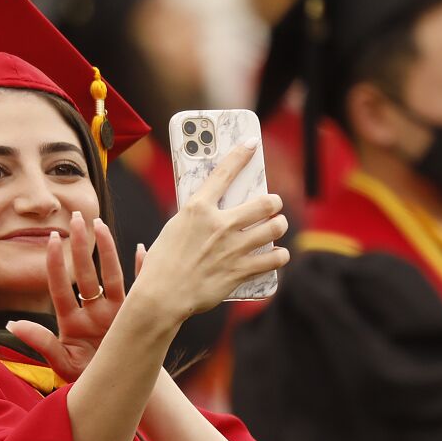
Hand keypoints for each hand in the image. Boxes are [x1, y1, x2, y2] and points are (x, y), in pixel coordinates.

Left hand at [6, 210, 125, 381]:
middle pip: (86, 274)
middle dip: (80, 246)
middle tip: (76, 216)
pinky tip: (142, 249)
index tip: (52, 238)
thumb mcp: (63, 364)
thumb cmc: (89, 381)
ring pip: (112, 276)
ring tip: (100, 224)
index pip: (61, 288)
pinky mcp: (137, 316)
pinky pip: (141, 289)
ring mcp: (116, 313)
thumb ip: (41, 343)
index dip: (56, 264)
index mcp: (72, 322)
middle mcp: (93, 312)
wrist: (120, 391)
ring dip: (107, 250)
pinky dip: (143, 270)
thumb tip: (11, 324)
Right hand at [125, 142, 288, 323]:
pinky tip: (278, 254)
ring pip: (274, 228)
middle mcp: (219, 224)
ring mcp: (233, 248)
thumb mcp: (173, 229)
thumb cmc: (162, 263)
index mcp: (198, 209)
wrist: (162, 296)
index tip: (252, 144)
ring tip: (277, 226)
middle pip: (264, 202)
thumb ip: (194, 219)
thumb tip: (202, 213)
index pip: (224, 172)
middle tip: (273, 205)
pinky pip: (274, 259)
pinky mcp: (240, 270)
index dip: (241, 154)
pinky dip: (279, 256)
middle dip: (273, 202)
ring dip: (279, 226)